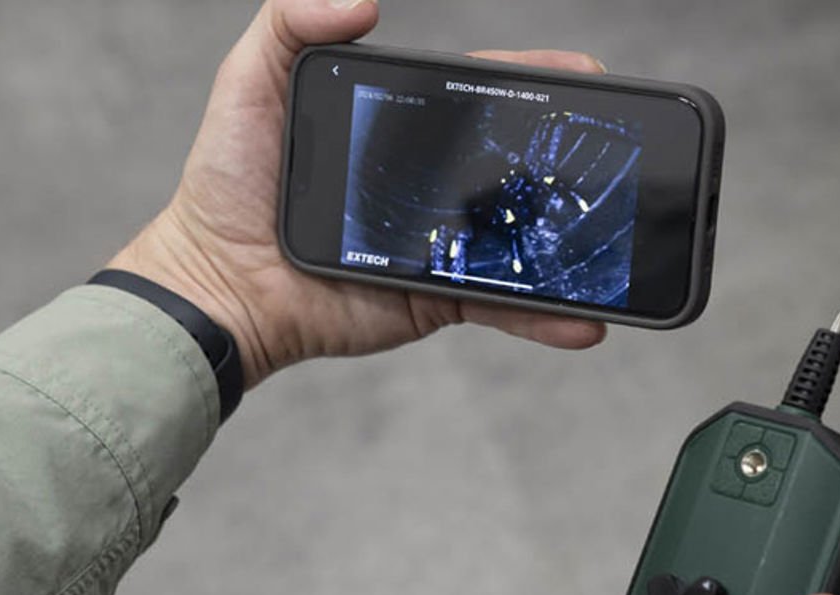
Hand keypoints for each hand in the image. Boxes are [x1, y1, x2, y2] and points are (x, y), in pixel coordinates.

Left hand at [109, 0, 608, 388]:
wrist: (217, 281)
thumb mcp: (249, 83)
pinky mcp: (435, 298)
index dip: (530, 85)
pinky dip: (545, 317)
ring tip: (620, 241)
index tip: (581, 76)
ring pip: (520, 237)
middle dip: (570, 154)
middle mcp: (426, 185)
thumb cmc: (228, 182)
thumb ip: (292, 24)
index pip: (477, 98)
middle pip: (512, 163)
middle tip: (622, 146)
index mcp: (397, 132)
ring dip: (573, 241)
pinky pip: (500, 305)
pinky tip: (587, 320)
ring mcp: (437, 244)